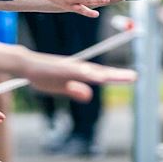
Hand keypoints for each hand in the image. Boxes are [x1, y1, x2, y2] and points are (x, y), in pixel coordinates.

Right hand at [21, 51, 135, 101]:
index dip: (117, 77)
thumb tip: (89, 96)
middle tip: (135, 77)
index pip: (101, 76)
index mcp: (80, 74)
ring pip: (90, 72)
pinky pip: (74, 71)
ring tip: (117, 77)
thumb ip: (75, 91)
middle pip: (101, 73)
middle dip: (117, 75)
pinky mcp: (60, 69)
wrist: (27, 65)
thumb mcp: (62, 87)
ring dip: (104, 74)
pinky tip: (92, 75)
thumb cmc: (43, 75)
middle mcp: (78, 68)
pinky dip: (84, 73)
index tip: (132, 77)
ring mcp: (69, 68)